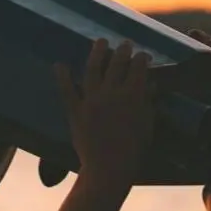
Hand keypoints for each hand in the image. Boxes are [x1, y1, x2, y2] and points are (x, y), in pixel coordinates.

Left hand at [55, 39, 153, 192]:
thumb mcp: (147, 125)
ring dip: (97, 53)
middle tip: (124, 44)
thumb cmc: (134, 150)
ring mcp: (92, 100)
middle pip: (117, 64)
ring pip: (93, 69)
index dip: (142, 59)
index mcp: (133, 96)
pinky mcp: (76, 111)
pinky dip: (62, 77)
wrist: (109, 168)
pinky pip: (67, 90)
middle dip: (122, 50)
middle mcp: (112, 93)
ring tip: (100, 42)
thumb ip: (148, 103)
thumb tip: (150, 85)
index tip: (143, 55)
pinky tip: (59, 64)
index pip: (139, 68)